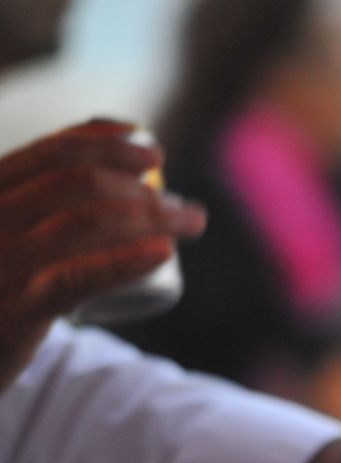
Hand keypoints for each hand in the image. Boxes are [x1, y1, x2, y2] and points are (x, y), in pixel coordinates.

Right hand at [0, 120, 207, 387]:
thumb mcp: (7, 228)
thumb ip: (38, 198)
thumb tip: (115, 149)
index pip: (49, 152)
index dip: (105, 143)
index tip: (150, 146)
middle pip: (76, 183)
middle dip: (139, 185)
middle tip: (181, 202)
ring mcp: (4, 261)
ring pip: (87, 223)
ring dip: (151, 216)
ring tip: (189, 222)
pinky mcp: (19, 308)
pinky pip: (79, 277)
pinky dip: (126, 261)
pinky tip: (163, 252)